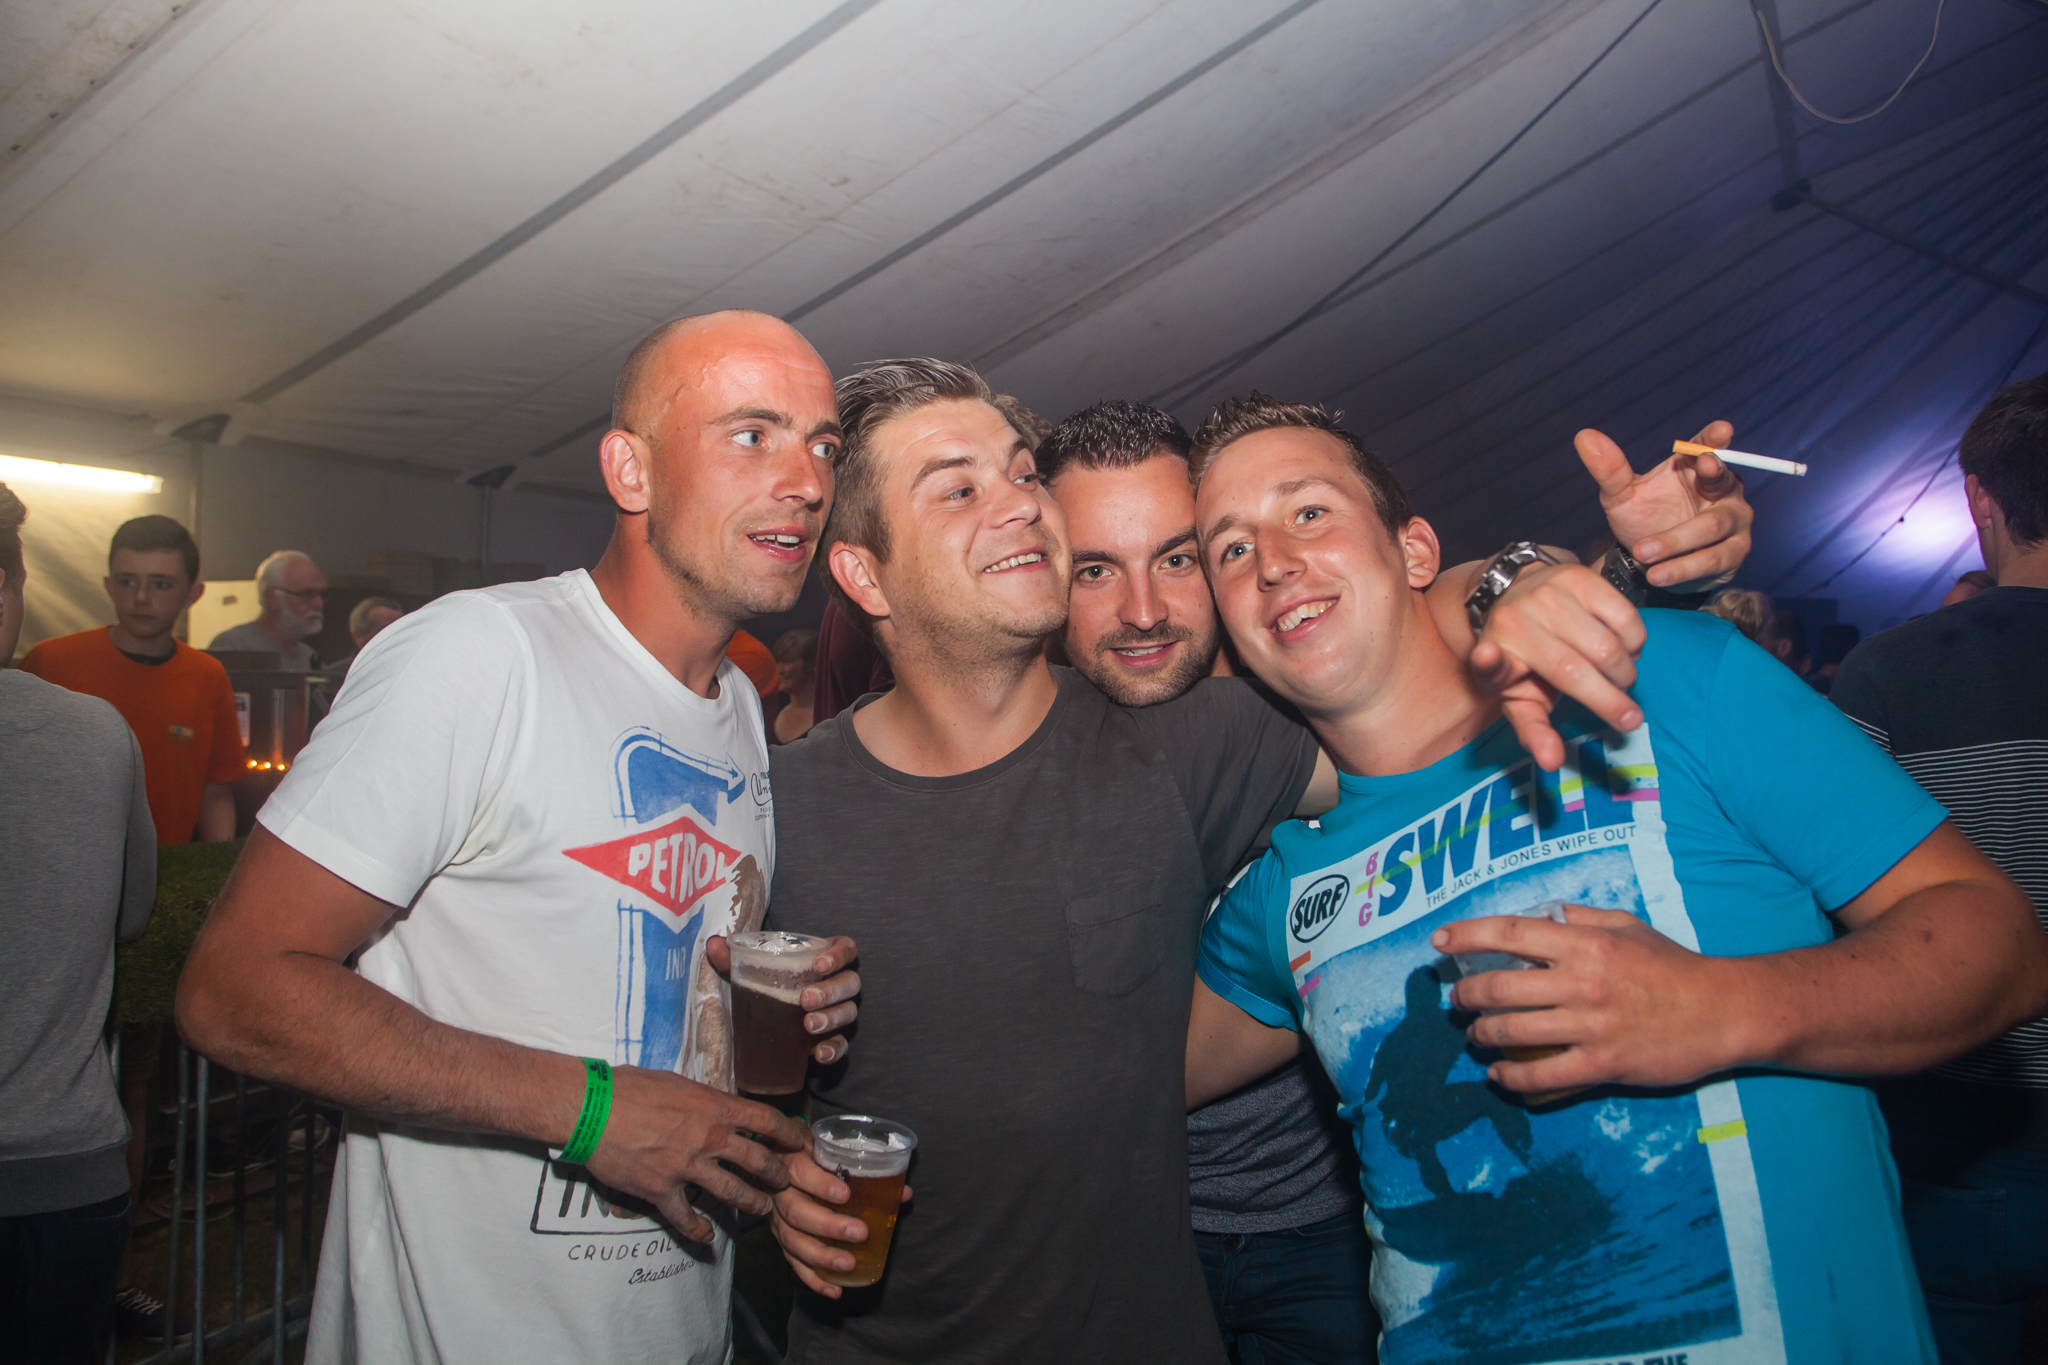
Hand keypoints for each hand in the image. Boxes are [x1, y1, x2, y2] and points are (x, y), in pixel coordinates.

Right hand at [582, 1065, 809, 1243]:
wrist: (592, 1109)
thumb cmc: (630, 1087)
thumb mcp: (678, 1083)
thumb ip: (702, 1099)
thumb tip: (717, 1104)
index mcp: (715, 1107)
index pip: (768, 1120)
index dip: (792, 1133)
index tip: (803, 1142)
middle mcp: (708, 1138)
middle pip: (759, 1160)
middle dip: (778, 1174)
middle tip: (786, 1181)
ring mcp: (687, 1167)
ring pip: (733, 1193)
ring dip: (752, 1203)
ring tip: (762, 1209)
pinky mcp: (661, 1191)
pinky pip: (687, 1219)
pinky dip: (699, 1232)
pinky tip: (707, 1238)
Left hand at [707, 934, 860, 1064]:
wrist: (768, 1018)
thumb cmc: (766, 983)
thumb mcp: (748, 969)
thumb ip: (731, 957)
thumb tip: (713, 943)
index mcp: (824, 959)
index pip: (846, 949)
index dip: (839, 955)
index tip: (818, 965)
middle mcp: (837, 984)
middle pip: (850, 983)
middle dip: (831, 991)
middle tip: (805, 999)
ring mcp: (838, 1012)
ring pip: (849, 1012)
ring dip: (832, 1018)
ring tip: (809, 1025)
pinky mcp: (832, 1038)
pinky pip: (843, 1044)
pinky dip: (834, 1049)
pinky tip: (818, 1054)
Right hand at [771, 1147, 912, 1297]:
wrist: (777, 1161)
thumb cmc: (811, 1156)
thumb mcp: (830, 1152)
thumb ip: (863, 1169)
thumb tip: (903, 1193)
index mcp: (791, 1164)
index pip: (801, 1173)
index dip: (821, 1184)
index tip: (846, 1194)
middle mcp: (779, 1194)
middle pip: (796, 1212)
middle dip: (828, 1225)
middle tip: (860, 1232)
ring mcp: (777, 1220)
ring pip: (793, 1242)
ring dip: (821, 1256)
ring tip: (848, 1264)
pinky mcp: (781, 1241)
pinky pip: (793, 1263)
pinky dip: (813, 1280)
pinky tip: (834, 1290)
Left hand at [1431, 905, 1745, 1097]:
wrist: (1725, 1012)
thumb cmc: (1675, 966)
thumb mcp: (1629, 926)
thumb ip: (1583, 918)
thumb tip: (1545, 912)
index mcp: (1586, 943)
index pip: (1510, 932)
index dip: (1466, 935)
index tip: (1438, 942)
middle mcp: (1581, 982)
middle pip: (1499, 987)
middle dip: (1466, 995)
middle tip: (1457, 1000)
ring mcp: (1591, 1026)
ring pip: (1512, 1033)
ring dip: (1482, 1036)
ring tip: (1475, 1036)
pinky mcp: (1603, 1065)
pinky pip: (1543, 1078)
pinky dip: (1512, 1080)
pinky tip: (1500, 1077)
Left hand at [1470, 563, 1645, 770]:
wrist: (1515, 593)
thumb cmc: (1524, 658)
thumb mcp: (1519, 696)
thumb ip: (1534, 731)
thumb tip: (1551, 762)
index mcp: (1495, 656)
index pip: (1490, 666)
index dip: (1488, 662)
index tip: (1487, 657)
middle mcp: (1516, 620)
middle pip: (1576, 671)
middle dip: (1612, 703)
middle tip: (1629, 719)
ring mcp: (1547, 594)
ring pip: (1609, 647)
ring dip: (1625, 672)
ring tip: (1618, 678)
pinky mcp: (1579, 576)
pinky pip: (1627, 619)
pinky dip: (1635, 642)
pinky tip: (1623, 648)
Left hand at [1578, 420, 1751, 591]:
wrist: (1649, 563)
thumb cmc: (1644, 519)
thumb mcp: (1621, 496)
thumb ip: (1609, 470)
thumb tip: (1584, 436)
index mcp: (1696, 467)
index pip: (1708, 445)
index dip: (1715, 437)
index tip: (1722, 429)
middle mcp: (1723, 489)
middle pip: (1722, 480)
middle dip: (1714, 474)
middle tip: (1704, 465)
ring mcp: (1733, 521)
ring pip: (1712, 526)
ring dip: (1676, 541)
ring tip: (1643, 553)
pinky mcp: (1733, 554)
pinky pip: (1713, 559)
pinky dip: (1682, 568)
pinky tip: (1657, 574)